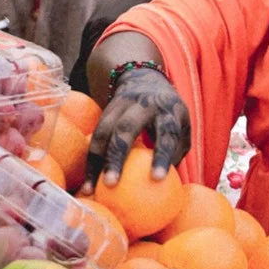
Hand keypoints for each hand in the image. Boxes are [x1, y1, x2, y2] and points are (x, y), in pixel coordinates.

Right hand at [89, 66, 190, 184]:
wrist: (143, 79)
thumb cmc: (168, 115)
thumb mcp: (182, 126)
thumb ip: (177, 152)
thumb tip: (167, 185)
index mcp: (167, 110)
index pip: (165, 132)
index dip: (161, 155)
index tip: (157, 179)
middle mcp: (142, 105)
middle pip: (126, 129)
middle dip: (117, 156)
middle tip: (111, 184)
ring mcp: (121, 106)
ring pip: (104, 131)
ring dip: (95, 161)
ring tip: (90, 189)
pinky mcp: (105, 111)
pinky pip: (95, 136)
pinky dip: (90, 160)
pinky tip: (87, 183)